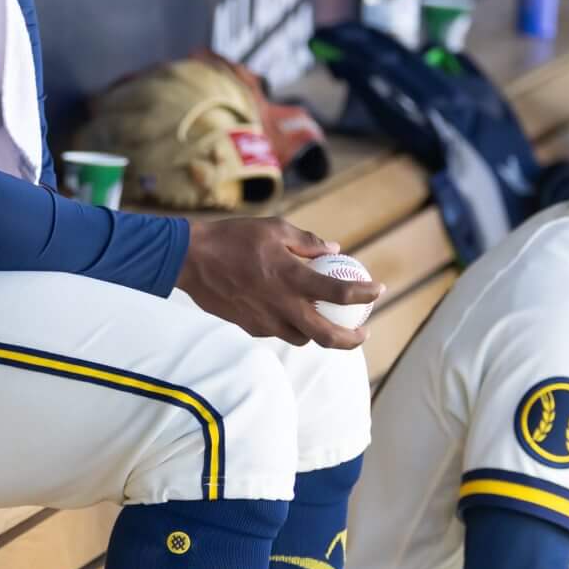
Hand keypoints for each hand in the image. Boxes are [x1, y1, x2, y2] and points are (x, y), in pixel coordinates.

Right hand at [175, 218, 381, 348]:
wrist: (191, 260)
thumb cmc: (233, 238)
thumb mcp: (275, 229)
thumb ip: (307, 242)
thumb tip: (334, 248)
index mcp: (292, 278)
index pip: (340, 293)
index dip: (365, 294)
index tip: (378, 290)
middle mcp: (282, 306)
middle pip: (328, 336)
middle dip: (352, 339)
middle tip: (363, 331)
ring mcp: (265, 321)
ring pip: (303, 339)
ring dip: (320, 334)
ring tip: (328, 323)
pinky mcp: (250, 327)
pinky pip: (279, 332)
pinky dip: (292, 325)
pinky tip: (291, 312)